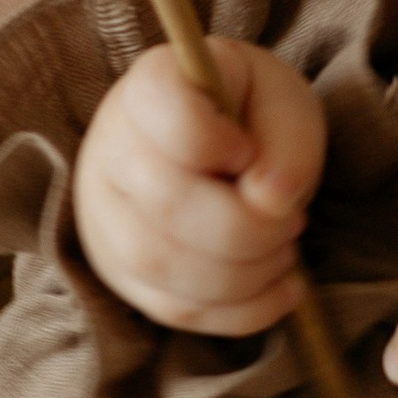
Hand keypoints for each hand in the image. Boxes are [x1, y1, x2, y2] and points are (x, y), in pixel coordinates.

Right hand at [70, 38, 327, 334]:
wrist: (217, 142)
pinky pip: (177, 308)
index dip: (219, 144)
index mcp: (149, 88)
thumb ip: (287, 139)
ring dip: (246, 273)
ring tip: (284, 247)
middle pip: (168, 207)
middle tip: (291, 216)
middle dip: (250, 228)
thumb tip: (272, 203)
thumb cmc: (249, 114)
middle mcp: (111, 152)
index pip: (170, 122)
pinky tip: (283, 286)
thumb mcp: (283, 99)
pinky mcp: (124, 275)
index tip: (248, 150)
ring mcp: (105, 220)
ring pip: (164, 267)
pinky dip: (242, 309)